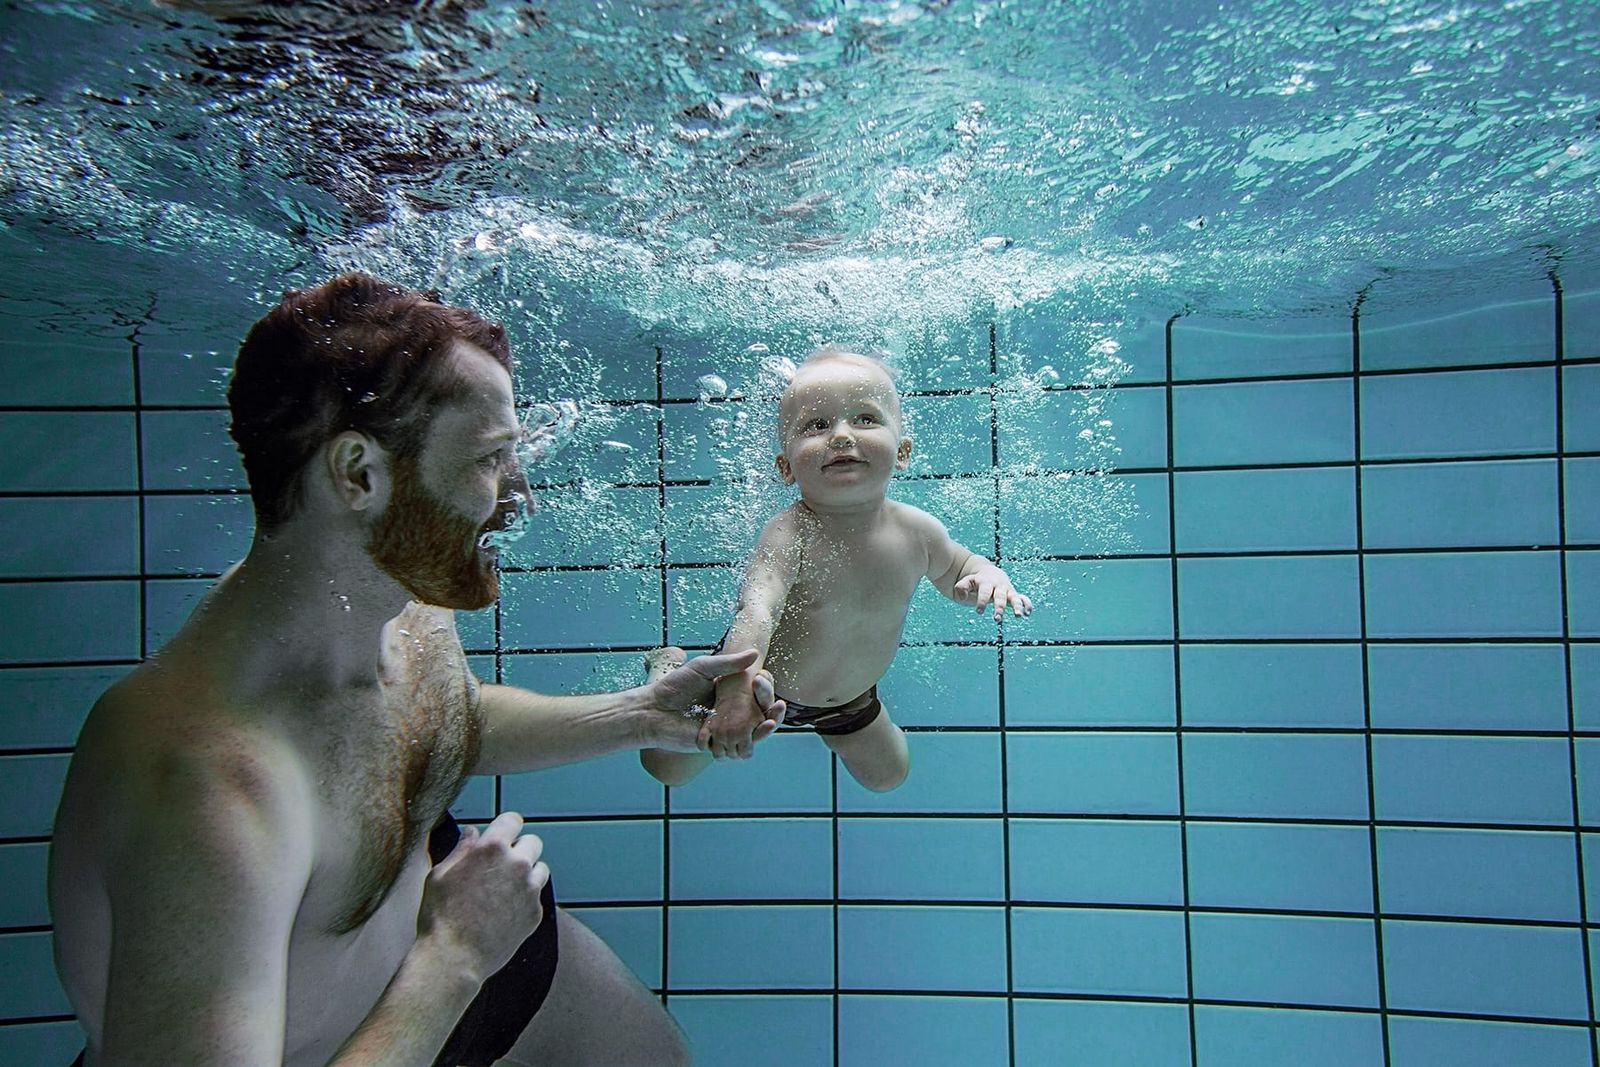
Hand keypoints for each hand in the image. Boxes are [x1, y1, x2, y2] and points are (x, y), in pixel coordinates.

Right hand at [417, 811, 548, 980]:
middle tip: (500, 866)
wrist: (453, 958)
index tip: (503, 835)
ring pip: (540, 869)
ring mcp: (529, 890)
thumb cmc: (440, 916)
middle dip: (519, 849)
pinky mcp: (535, 913)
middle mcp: (517, 864)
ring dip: (527, 874)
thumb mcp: (440, 875)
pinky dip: (525, 900)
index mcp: (492, 849)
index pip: (513, 820)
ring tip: (503, 890)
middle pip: (532, 842)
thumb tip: (473, 833)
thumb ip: (461, 849)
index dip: (507, 827)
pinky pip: (536, 897)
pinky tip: (504, 912)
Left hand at [643, 648, 785, 752]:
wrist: (651, 709)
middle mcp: (731, 714)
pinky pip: (739, 746)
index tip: (763, 678)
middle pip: (761, 713)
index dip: (765, 688)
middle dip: (772, 708)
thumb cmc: (674, 686)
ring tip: (772, 721)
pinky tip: (759, 731)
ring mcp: (725, 731)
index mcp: (730, 695)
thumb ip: (727, 663)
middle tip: (777, 702)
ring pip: (754, 732)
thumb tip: (755, 653)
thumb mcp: (702, 668)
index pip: (756, 693)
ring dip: (768, 727)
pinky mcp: (717, 745)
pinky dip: (752, 740)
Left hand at [953, 567, 1033, 620]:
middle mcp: (999, 586)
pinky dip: (1027, 604)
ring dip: (1017, 606)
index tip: (979, 612)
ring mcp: (1008, 590)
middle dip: (999, 607)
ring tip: (1018, 616)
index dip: (982, 601)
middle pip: (1000, 596)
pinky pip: (1024, 598)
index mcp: (986, 583)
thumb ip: (962, 587)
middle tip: (997, 619)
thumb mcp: (967, 581)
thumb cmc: (977, 581)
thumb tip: (962, 596)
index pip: (984, 592)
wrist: (990, 573)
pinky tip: (1028, 613)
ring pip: (1014, 597)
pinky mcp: (1014, 594)